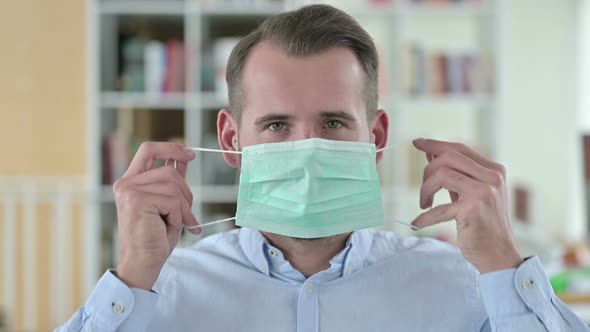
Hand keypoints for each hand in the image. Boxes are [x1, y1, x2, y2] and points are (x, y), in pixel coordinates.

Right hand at [113, 142, 199, 289]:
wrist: (143, 263)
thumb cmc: (155, 238)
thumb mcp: (168, 204)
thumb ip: (172, 181)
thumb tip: (183, 158)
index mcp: (130, 182)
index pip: (148, 150)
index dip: (171, 148)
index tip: (190, 154)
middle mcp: (125, 183)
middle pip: (169, 170)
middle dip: (185, 192)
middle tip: (185, 214)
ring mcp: (129, 191)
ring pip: (173, 185)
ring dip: (183, 207)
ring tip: (176, 222)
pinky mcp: (137, 200)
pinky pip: (172, 200)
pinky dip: (178, 215)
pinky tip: (169, 226)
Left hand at [411, 138, 522, 273]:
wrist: (499, 255)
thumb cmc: (483, 225)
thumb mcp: (472, 194)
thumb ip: (456, 174)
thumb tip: (432, 154)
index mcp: (493, 170)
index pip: (459, 149)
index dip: (436, 144)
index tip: (418, 143)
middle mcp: (492, 177)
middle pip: (448, 157)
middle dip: (428, 170)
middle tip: (424, 190)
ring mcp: (484, 192)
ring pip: (441, 174)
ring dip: (425, 190)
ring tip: (425, 204)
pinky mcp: (473, 210)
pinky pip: (439, 208)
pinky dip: (425, 217)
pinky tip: (418, 222)